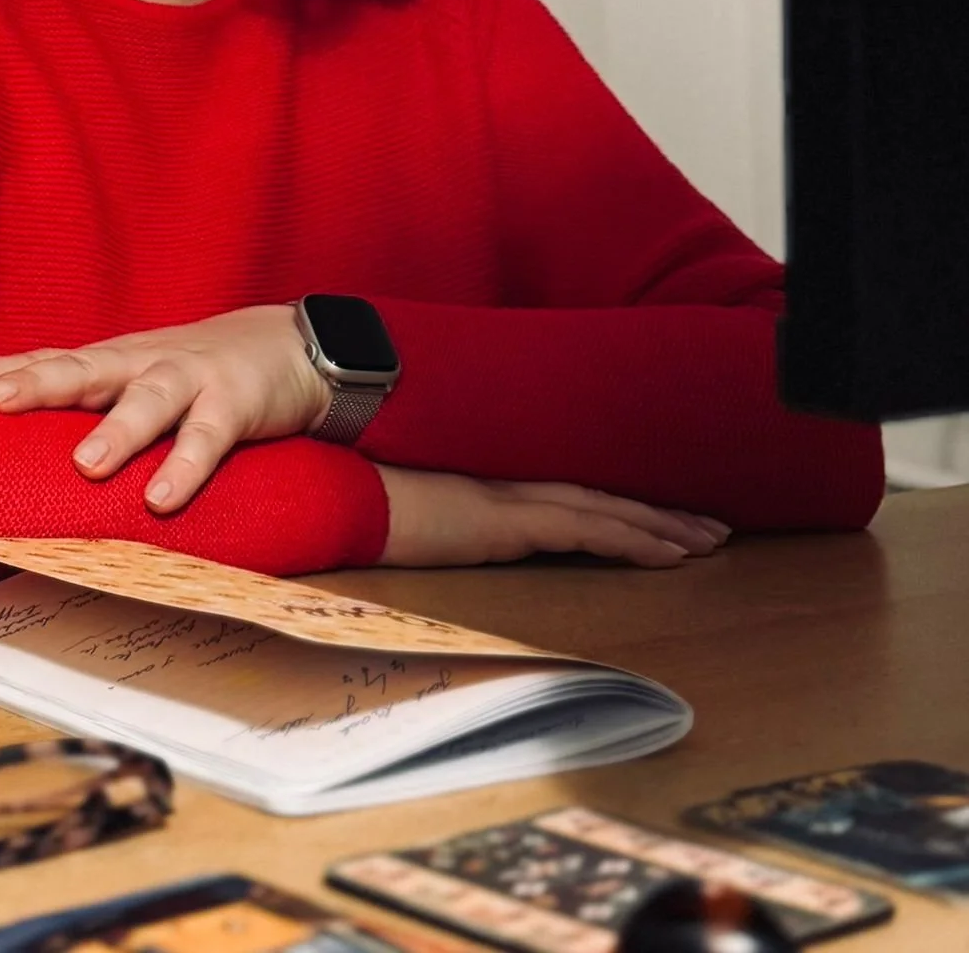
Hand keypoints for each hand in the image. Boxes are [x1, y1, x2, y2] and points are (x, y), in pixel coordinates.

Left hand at [0, 305, 329, 513]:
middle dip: (35, 383)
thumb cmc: (198, 370)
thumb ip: (92, 402)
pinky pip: (208, 437)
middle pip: (82, 369)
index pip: (46, 361)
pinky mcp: (234, 402)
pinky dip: (185, 466)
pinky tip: (162, 498)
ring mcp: (188, 378)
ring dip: (117, 431)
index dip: (0, 372)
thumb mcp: (138, 378)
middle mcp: (140, 363)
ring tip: (84, 466)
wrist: (293, 343)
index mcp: (111, 362)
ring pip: (148, 400)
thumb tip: (22, 442)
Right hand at [377, 466, 730, 567]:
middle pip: (598, 495)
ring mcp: (506, 498)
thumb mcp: (400, 512)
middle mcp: (504, 484)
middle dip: (659, 513)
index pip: (567, 490)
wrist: (326, 488)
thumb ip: (430, 517)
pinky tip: (669, 554)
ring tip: (709, 540)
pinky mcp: (505, 520)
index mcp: (483, 483)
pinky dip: (632, 539)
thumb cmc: (348, 500)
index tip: (659, 515)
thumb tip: (437, 533)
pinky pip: (585, 531)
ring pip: (605, 509)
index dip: (617, 502)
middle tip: (712, 526)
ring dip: (661, 526)